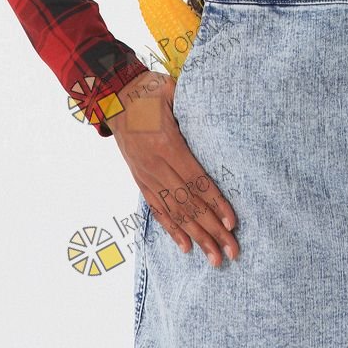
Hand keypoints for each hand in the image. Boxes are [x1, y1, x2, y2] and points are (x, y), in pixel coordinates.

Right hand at [107, 69, 239, 265]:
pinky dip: (172, 229)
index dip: (215, 203)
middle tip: (232, 252)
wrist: (114, 97)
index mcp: (167, 145)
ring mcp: (146, 176)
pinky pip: (157, 209)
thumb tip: (217, 107)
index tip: (233, 223)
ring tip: (214, 258)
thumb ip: (190, 102)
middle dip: (212, 230)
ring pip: (174, 212)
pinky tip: (186, 247)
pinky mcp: (140, 180)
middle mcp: (155, 167)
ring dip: (196, 237)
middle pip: (188, 203)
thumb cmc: (148, 90)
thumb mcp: (170, 89)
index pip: (196, 180)